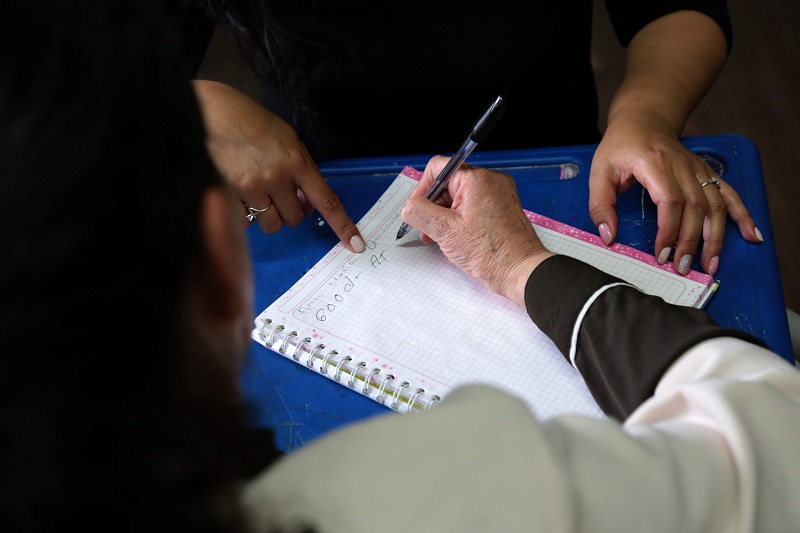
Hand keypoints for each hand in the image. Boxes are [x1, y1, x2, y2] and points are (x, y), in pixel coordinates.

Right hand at [192, 80, 364, 252]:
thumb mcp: (290, 141)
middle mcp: (277, 177)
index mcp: (297, 161)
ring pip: (273, 224)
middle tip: (280, 193)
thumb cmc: (256, 125)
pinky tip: (241, 193)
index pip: (326, 200)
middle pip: (295, 218)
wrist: (216, 114)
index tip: (356, 244)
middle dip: (291, 210)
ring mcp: (253, 187)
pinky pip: (247, 222)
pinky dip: (247, 214)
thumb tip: (307, 205)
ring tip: (260, 193)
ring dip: (270, 215)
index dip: (343, 225)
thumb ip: (302, 172)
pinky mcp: (230, 194)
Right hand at [401, 157, 554, 308]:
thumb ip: (420, 212)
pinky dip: (460, 221)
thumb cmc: (492, 253)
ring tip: (442, 239)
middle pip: (448, 185)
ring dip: (445, 217)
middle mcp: (490, 182)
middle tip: (429, 231)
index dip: (422, 189)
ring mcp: (498, 195)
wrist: (522, 272)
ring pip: (459, 198)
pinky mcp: (501, 210)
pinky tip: (457, 240)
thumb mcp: (444, 231)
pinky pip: (473, 208)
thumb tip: (409, 206)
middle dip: (434, 208)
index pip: (438, 168)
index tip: (417, 210)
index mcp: (477, 179)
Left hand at [588, 113, 761, 274]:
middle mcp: (682, 165)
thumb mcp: (599, 171)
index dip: (668, 230)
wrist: (644, 120)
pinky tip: (750, 235)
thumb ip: (600, 204)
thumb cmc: (620, 147)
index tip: (661, 253)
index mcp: (655, 163)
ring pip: (715, 204)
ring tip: (711, 264)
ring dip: (716, 237)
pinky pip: (729, 194)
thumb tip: (608, 236)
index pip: (670, 200)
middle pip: (696, 207)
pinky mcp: (706, 173)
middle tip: (682, 267)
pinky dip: (742, 215)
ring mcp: (698, 169)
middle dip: (691, 241)